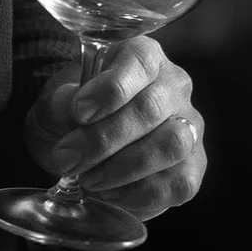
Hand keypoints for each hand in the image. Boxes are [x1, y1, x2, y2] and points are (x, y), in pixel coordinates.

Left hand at [23, 38, 205, 220]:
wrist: (85, 146)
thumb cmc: (75, 115)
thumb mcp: (58, 101)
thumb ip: (64, 102)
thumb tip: (74, 111)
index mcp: (144, 56)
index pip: (140, 62)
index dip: (110, 89)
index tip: (79, 112)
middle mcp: (175, 86)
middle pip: (151, 109)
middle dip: (103, 139)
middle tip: (67, 159)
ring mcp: (190, 126)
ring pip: (172, 145)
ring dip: (124, 169)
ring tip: (89, 179)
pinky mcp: (193, 166)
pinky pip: (180, 183)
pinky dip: (141, 194)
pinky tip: (111, 193)